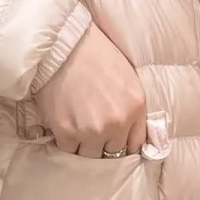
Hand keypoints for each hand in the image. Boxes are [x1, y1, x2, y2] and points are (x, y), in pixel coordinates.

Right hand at [35, 25, 146, 158]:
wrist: (63, 42)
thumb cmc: (94, 53)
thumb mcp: (126, 77)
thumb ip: (131, 108)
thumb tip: (128, 135)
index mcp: (136, 106)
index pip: (136, 145)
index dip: (124, 145)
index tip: (115, 143)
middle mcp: (118, 122)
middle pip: (114, 153)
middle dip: (104, 145)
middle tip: (93, 133)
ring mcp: (92, 130)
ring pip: (91, 157)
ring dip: (84, 146)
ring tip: (77, 130)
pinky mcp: (67, 131)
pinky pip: (69, 150)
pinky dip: (66, 142)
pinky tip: (64, 125)